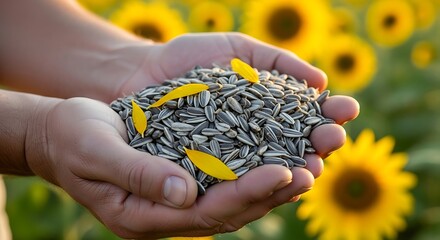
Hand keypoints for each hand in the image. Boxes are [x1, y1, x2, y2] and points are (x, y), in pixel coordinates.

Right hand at [26, 93, 356, 238]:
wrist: (63, 133)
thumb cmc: (73, 140)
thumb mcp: (96, 153)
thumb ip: (137, 174)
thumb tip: (184, 193)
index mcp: (145, 216)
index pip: (205, 213)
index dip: (245, 194)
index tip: (281, 172)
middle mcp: (168, 211)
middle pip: (230, 210)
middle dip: (272, 192)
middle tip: (311, 170)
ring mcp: (178, 195)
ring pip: (234, 195)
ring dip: (272, 182)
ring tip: (309, 162)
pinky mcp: (184, 174)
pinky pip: (226, 175)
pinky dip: (254, 165)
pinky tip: (279, 148)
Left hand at [121, 32, 359, 177]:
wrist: (144, 71)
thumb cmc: (191, 59)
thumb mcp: (239, 50)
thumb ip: (278, 62)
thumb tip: (321, 80)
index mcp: (267, 112)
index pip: (306, 119)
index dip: (328, 116)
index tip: (346, 110)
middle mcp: (255, 140)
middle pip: (295, 148)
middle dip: (318, 145)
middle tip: (334, 140)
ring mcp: (232, 160)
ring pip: (270, 171)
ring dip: (295, 171)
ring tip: (312, 167)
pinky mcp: (208, 175)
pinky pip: (236, 183)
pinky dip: (258, 184)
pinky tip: (278, 181)